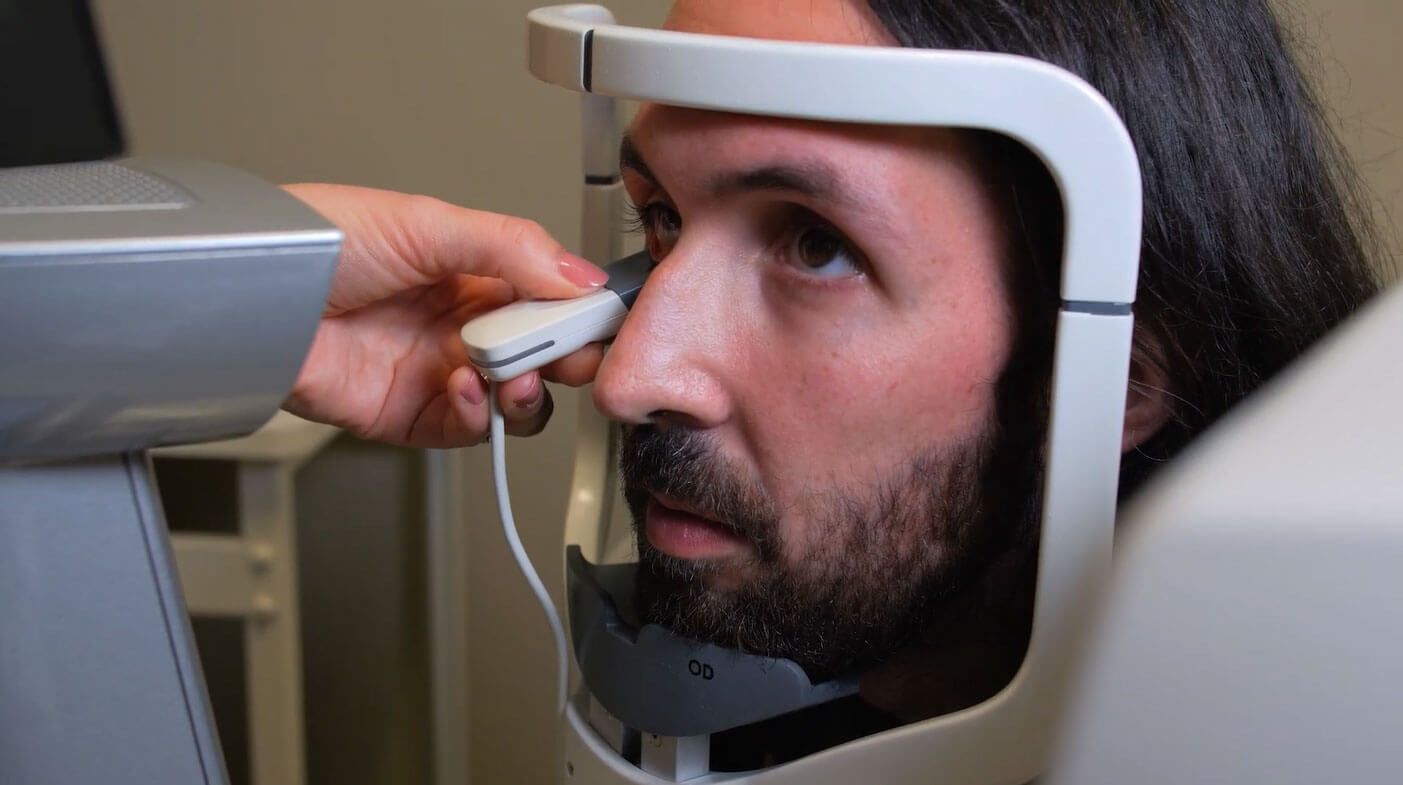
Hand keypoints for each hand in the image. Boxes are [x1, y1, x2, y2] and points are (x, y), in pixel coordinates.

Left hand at [281, 183, 607, 446]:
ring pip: (515, 399)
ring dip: (526, 392)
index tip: (602, 319)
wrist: (247, 298)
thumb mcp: (426, 224)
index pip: (548, 294)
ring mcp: (436, 370)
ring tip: (512, 376)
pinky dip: (479, 416)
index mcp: (469, 268)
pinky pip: (468, 430)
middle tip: (569, 353)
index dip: (578, 310)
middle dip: (564, 355)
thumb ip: (511, 248)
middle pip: (540, 351)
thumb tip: (581, 278)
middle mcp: (458, 321)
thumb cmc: (313, 243)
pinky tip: (466, 388)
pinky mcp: (409, 415)